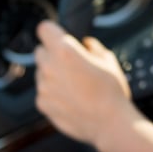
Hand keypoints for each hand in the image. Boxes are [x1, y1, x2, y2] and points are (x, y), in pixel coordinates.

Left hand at [34, 20, 137, 147]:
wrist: (109, 123)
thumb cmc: (112, 92)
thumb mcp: (109, 61)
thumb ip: (94, 48)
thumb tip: (87, 43)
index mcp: (65, 51)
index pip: (44, 28)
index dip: (52, 31)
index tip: (58, 35)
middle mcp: (49, 67)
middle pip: (40, 51)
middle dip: (52, 53)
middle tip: (71, 63)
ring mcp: (43, 86)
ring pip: (42, 72)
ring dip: (52, 74)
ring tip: (75, 85)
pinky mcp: (42, 103)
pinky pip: (43, 91)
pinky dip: (53, 92)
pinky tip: (71, 98)